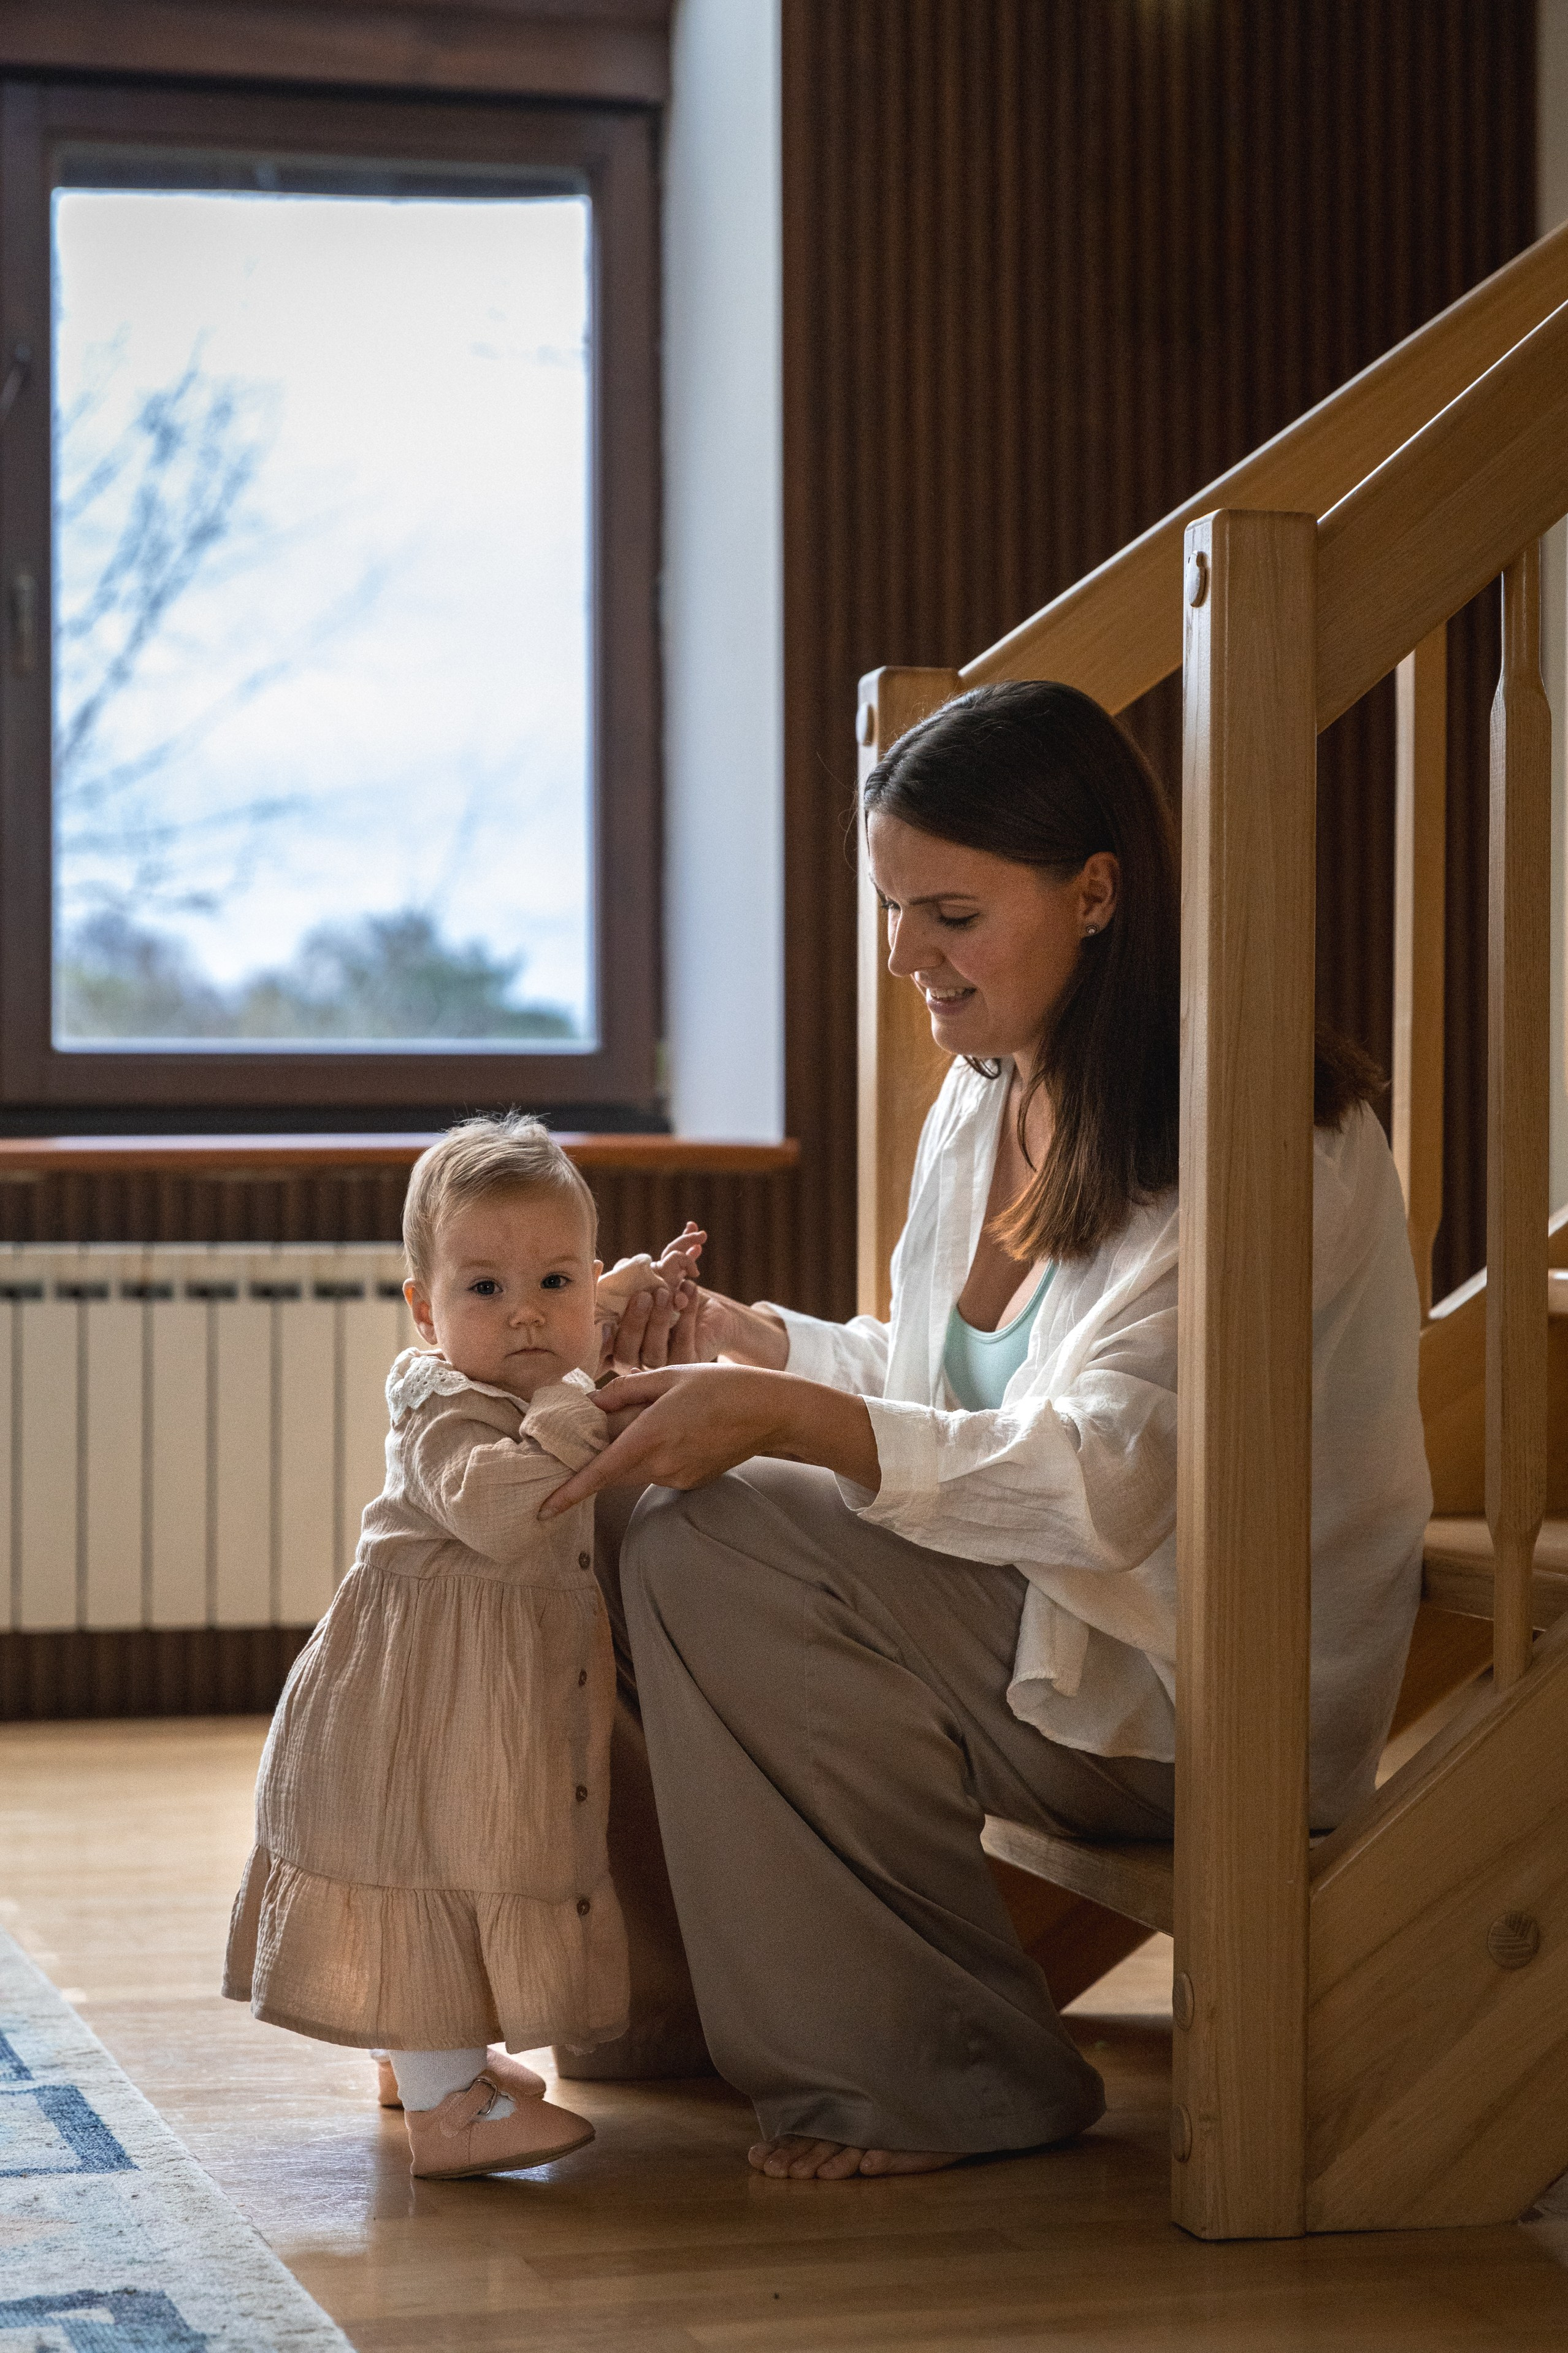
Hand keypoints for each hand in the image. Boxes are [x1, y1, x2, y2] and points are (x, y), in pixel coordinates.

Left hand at [537, 1363, 878, 1514]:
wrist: (770, 1411)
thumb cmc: (720, 1386)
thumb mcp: (668, 1376)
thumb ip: (625, 1393)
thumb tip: (590, 1407)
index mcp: (651, 1435)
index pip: (600, 1472)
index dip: (569, 1493)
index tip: (544, 1510)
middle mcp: (662, 1464)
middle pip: (612, 1471)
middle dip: (596, 1458)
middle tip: (591, 1430)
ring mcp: (677, 1477)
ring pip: (634, 1470)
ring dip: (627, 1451)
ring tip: (653, 1418)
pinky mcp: (690, 1482)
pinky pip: (657, 1471)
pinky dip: (652, 1455)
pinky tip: (677, 1430)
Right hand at [596, 1225, 705, 1373]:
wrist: (710, 1311)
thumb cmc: (669, 1295)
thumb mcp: (647, 1282)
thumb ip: (625, 1275)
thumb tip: (599, 1265)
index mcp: (617, 1346)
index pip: (601, 1350)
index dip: (600, 1341)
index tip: (605, 1322)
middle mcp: (635, 1362)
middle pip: (625, 1354)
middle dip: (633, 1325)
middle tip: (643, 1296)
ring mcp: (661, 1367)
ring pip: (654, 1354)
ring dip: (658, 1320)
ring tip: (665, 1292)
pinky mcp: (687, 1364)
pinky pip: (683, 1344)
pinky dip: (686, 1314)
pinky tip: (688, 1290)